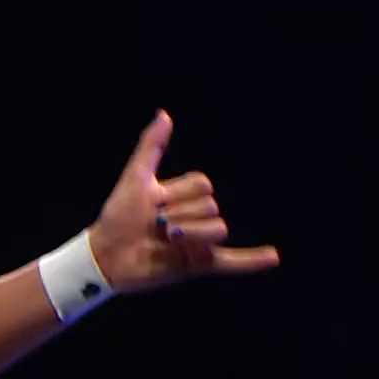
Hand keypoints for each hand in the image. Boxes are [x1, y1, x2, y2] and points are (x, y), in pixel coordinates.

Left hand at [86, 111, 279, 291]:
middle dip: (181, 215)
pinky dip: (253, 260)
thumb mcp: (136, 177)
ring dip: (191, 234)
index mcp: (181, 195)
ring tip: (165, 242)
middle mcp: (193, 216)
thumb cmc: (117, 216)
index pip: (203, 184)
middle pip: (211, 205)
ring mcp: (198, 241)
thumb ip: (151, 147)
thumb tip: (165, 114)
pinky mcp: (198, 264)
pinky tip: (273, 256)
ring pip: (218, 229)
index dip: (179, 193)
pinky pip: (232, 262)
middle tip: (155, 227)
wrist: (105, 255)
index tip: (153, 203)